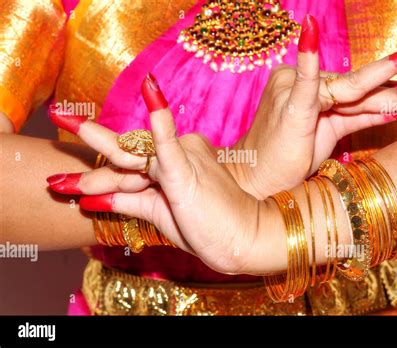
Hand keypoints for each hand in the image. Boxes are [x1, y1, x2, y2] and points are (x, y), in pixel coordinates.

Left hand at [48, 75, 270, 274]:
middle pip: (127, 152)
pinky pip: (168, 144)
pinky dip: (159, 120)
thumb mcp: (161, 215)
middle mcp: (177, 154)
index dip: (99, 171)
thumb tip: (94, 201)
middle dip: (91, 136)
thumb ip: (130, 202)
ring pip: (131, 158)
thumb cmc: (210, 228)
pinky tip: (150, 91)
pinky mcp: (186, 170)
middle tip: (59, 116)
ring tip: (61, 138)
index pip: (131, 163)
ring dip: (94, 169)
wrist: (246, 239)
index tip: (70, 181)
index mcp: (173, 163)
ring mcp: (182, 159)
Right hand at [228, 15, 396, 198]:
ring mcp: (291, 91)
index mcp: (308, 89)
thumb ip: (361, 117)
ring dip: (385, 92)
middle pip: (354, 87)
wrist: (258, 180)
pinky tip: (309, 30)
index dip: (386, 90)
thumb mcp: (331, 133)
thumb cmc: (289, 158)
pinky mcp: (289, 104)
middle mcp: (298, 83)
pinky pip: (304, 80)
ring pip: (348, 90)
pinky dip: (308, 57)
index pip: (352, 88)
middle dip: (390, 82)